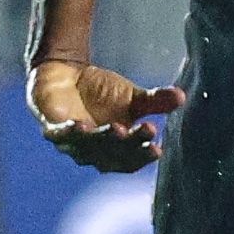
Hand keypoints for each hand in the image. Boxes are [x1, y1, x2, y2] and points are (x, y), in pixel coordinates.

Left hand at [27, 56, 179, 172]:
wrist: (66, 74)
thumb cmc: (100, 92)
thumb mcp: (132, 98)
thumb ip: (154, 102)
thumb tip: (181, 96)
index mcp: (117, 149)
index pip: (132, 159)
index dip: (144, 155)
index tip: (158, 147)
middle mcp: (95, 152)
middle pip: (113, 154)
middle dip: (128, 144)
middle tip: (145, 130)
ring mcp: (73, 143)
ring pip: (88, 147)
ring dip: (102, 140)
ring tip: (116, 128)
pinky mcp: (52, 129)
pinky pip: (60, 135)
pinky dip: (69, 132)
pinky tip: (81, 125)